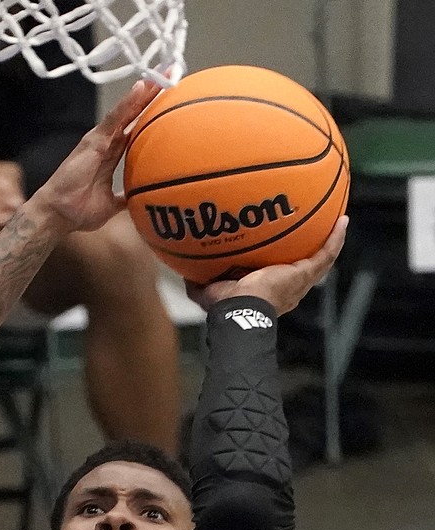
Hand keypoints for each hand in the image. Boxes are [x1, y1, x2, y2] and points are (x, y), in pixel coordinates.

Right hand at [31, 79, 161, 235]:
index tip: (172, 102)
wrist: (58, 214)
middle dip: (153, 96)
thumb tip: (142, 202)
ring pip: (127, 110)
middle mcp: (108, 142)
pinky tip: (141, 88)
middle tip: (173, 76)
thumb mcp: (111, 205)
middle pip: (134, 114)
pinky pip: (114, 118)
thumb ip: (126, 198)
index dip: (153, 116)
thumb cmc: (78, 210)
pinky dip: (128, 103)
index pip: (137, 130)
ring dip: (145, 93)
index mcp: (113, 155)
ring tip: (163, 74)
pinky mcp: (94, 140)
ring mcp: (101, 139)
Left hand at [187, 215, 348, 316]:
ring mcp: (299, 281)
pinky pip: (326, 254)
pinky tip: (343, 220)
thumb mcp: (208, 290)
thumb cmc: (225, 306)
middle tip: (315, 229)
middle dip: (309, 248)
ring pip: (320, 259)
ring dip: (330, 240)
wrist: (241, 309)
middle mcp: (288, 286)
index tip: (284, 247)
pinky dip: (336, 238)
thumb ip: (198, 280)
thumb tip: (185, 270)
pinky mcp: (305, 274)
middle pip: (304, 265)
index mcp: (268, 290)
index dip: (283, 262)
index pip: (279, 274)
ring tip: (338, 220)